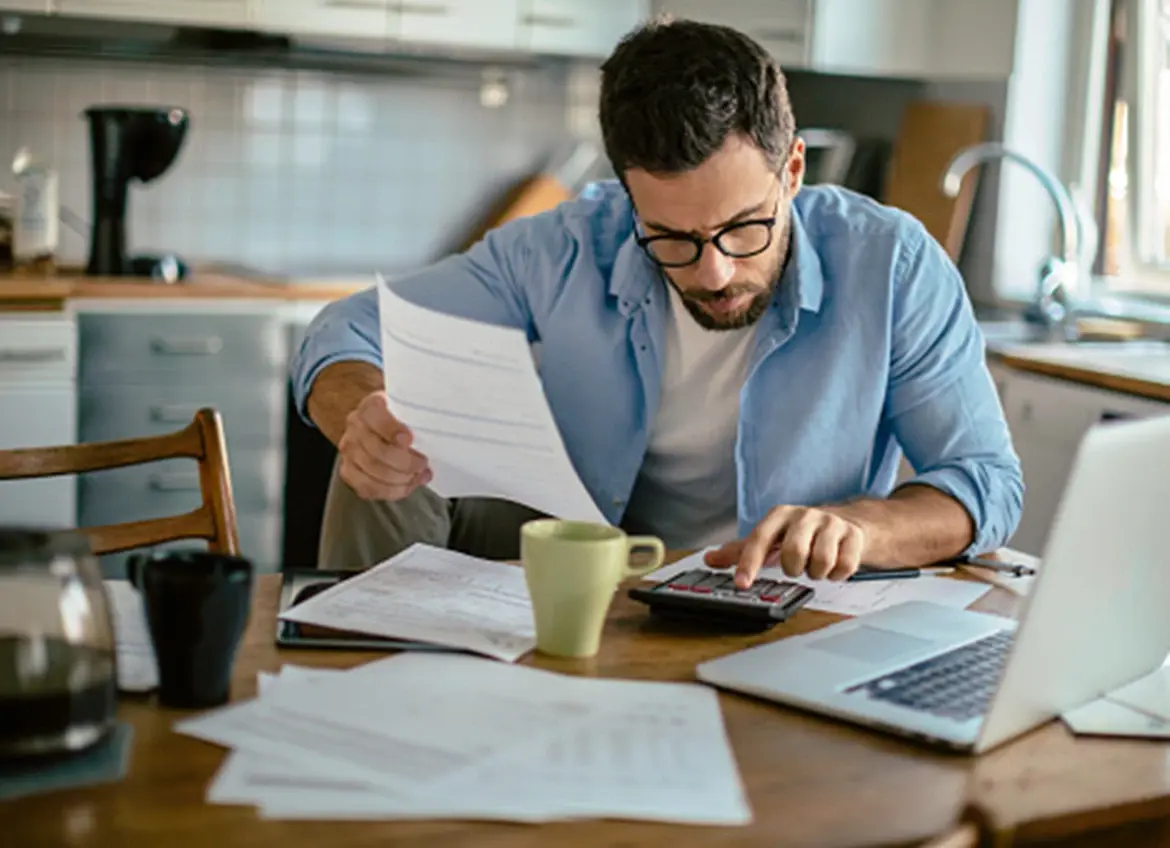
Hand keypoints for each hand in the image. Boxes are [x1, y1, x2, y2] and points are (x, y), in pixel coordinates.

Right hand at [337, 391, 431, 500]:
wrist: (389, 426)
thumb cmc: (408, 418)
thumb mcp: (415, 409)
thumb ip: (422, 417)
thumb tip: (438, 434)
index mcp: (371, 405)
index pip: (374, 415)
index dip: (390, 429)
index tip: (409, 439)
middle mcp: (355, 425)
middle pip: (376, 450)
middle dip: (404, 462)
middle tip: (423, 463)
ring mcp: (349, 449)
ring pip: (372, 471)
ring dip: (400, 478)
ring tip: (419, 475)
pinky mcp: (349, 471)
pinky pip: (367, 488)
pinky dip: (391, 491)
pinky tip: (407, 485)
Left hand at [705, 506, 868, 587]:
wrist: (847, 524)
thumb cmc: (801, 534)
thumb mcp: (771, 539)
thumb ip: (740, 551)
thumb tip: (710, 559)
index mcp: (780, 515)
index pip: (759, 538)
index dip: (749, 563)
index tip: (741, 584)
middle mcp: (805, 515)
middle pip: (793, 553)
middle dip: (793, 568)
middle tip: (796, 567)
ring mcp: (832, 523)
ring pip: (821, 562)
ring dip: (816, 573)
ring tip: (815, 566)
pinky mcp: (854, 535)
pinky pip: (844, 566)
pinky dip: (837, 574)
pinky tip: (834, 566)